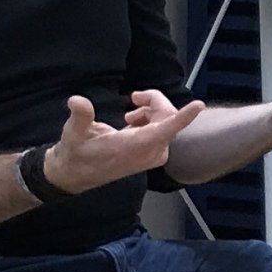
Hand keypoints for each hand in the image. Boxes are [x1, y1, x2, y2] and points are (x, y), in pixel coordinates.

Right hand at [43, 90, 203, 194]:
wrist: (76, 174)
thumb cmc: (76, 153)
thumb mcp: (74, 133)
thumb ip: (80, 116)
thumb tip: (76, 100)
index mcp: (134, 146)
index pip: (165, 130)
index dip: (183, 117)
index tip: (198, 105)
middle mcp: (148, 152)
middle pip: (167, 117)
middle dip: (154, 101)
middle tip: (133, 97)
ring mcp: (152, 155)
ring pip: (166, 122)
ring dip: (151, 110)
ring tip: (130, 113)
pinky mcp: (151, 154)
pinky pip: (163, 130)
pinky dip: (151, 118)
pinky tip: (133, 121)